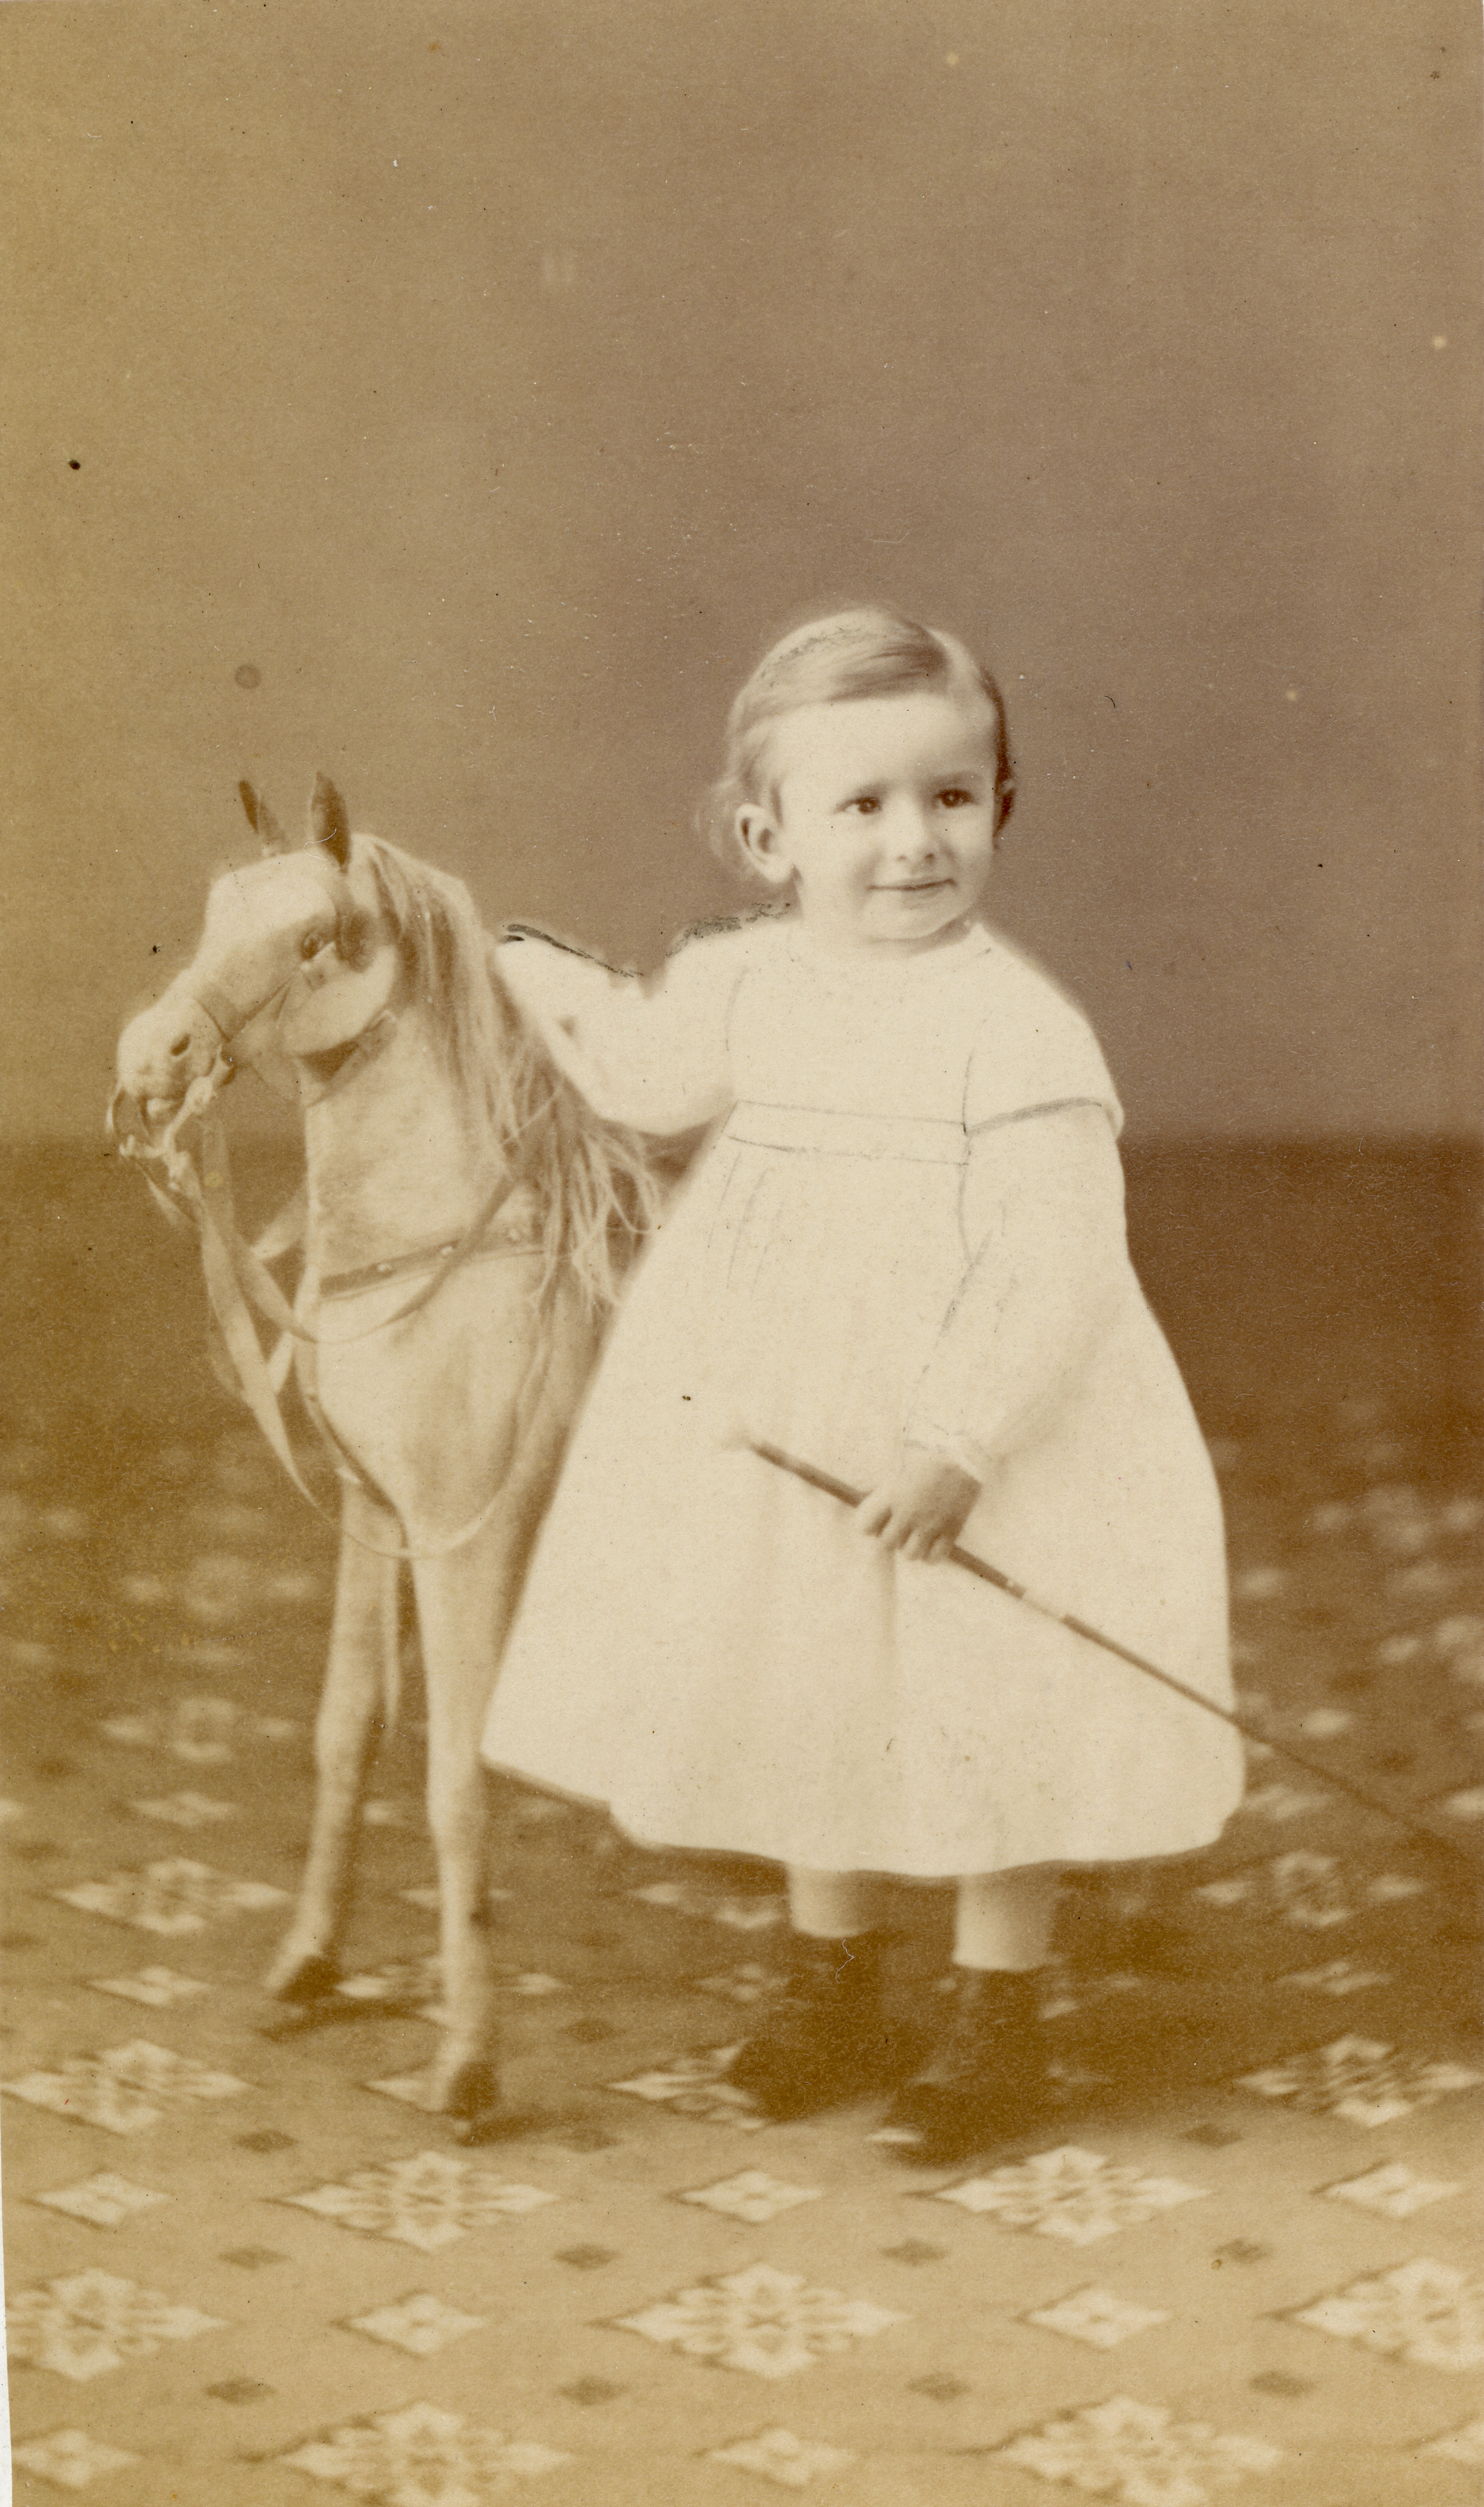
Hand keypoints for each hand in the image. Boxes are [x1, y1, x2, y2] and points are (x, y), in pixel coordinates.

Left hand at [854, 1451, 979, 1561]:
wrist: (965, 1458)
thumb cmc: (931, 1458)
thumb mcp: (903, 1469)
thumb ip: (888, 1491)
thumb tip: (877, 1505)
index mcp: (893, 1496)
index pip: (866, 1526)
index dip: (871, 1526)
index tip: (878, 1522)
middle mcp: (908, 1514)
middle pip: (887, 1543)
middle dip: (891, 1537)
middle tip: (900, 1529)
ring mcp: (930, 1525)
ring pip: (910, 1554)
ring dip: (911, 1547)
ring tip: (917, 1537)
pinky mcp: (951, 1531)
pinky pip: (933, 1558)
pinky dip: (930, 1555)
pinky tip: (932, 1544)